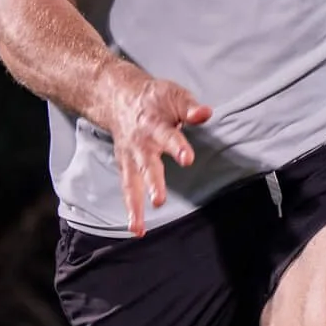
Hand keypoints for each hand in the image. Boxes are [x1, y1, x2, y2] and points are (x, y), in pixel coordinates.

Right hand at [93, 63, 212, 237]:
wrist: (119, 97)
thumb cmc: (154, 99)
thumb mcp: (174, 95)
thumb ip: (190, 107)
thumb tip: (206, 113)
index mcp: (155, 124)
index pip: (168, 136)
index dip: (178, 147)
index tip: (187, 158)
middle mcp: (140, 144)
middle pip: (146, 164)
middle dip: (152, 182)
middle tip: (158, 199)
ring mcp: (130, 157)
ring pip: (131, 183)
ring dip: (135, 205)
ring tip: (139, 227)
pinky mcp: (125, 167)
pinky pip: (126, 190)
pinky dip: (131, 210)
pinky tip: (137, 230)